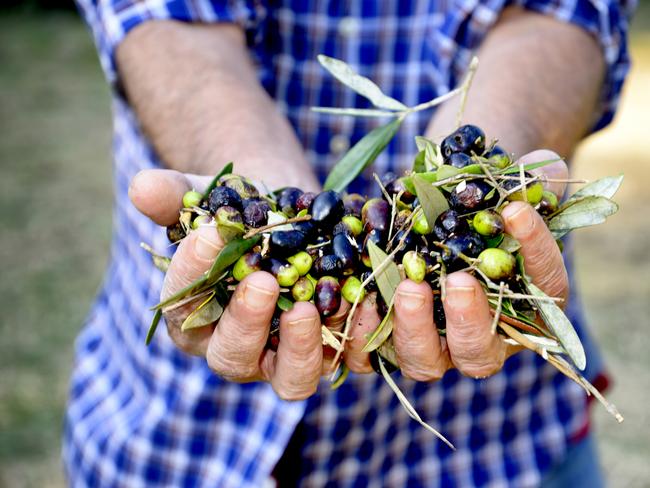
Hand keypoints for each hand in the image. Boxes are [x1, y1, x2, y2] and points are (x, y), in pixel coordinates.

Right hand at [129, 169, 344, 399]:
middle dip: (245, 325)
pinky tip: (374, 300)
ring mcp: (291, 354)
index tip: (206, 235)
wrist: (294, 216)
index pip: (183, 306)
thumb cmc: (243, 211)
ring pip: (294, 379)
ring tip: (310, 306)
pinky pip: (353, 360)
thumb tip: (141, 187)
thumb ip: (178, 195)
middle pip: (234, 359)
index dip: (191, 274)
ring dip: (303, 348)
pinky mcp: (339, 348)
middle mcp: (242, 347)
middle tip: (261, 283)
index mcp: (198, 316)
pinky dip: (364, 336)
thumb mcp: (211, 195)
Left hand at [343, 150, 569, 378]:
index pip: (543, 289)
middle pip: (480, 353)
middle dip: (470, 321)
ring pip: (424, 361)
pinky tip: (358, 294)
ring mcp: (427, 343)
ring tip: (409, 284)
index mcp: (521, 306)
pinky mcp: (383, 337)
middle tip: (458, 281)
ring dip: (415, 327)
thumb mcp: (503, 183)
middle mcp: (475, 336)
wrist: (427, 207)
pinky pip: (370, 352)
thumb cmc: (475, 199)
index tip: (514, 211)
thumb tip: (543, 171)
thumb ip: (529, 180)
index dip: (536, 252)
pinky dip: (364, 328)